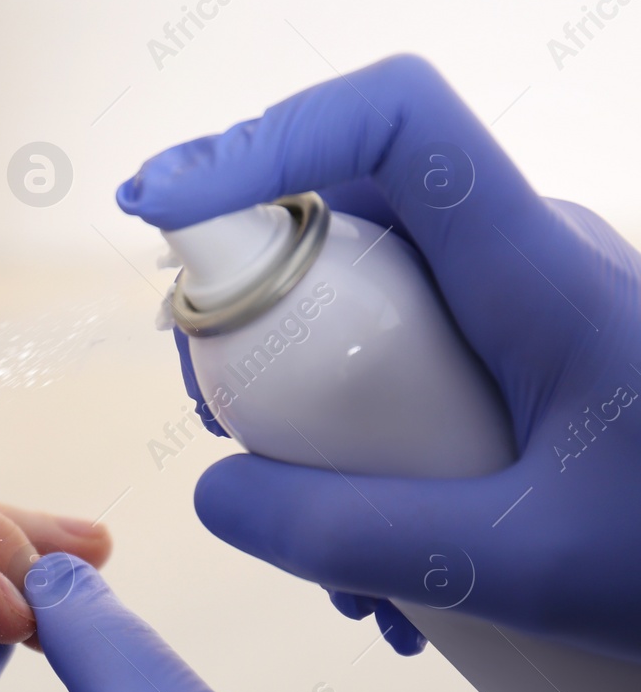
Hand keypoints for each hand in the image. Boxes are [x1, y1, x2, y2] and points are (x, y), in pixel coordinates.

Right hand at [117, 54, 640, 660]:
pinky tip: (382, 570)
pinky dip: (356, 443)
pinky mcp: (519, 348)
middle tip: (222, 424)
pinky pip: (399, 353)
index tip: (158, 210)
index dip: (262, 136)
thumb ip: (355, 535)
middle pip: (338, 210)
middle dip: (249, 313)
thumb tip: (216, 492)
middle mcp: (518, 252)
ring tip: (331, 562)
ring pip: (359, 295)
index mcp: (533, 265)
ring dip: (303, 405)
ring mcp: (516, 299)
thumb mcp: (524, 564)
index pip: (392, 121)